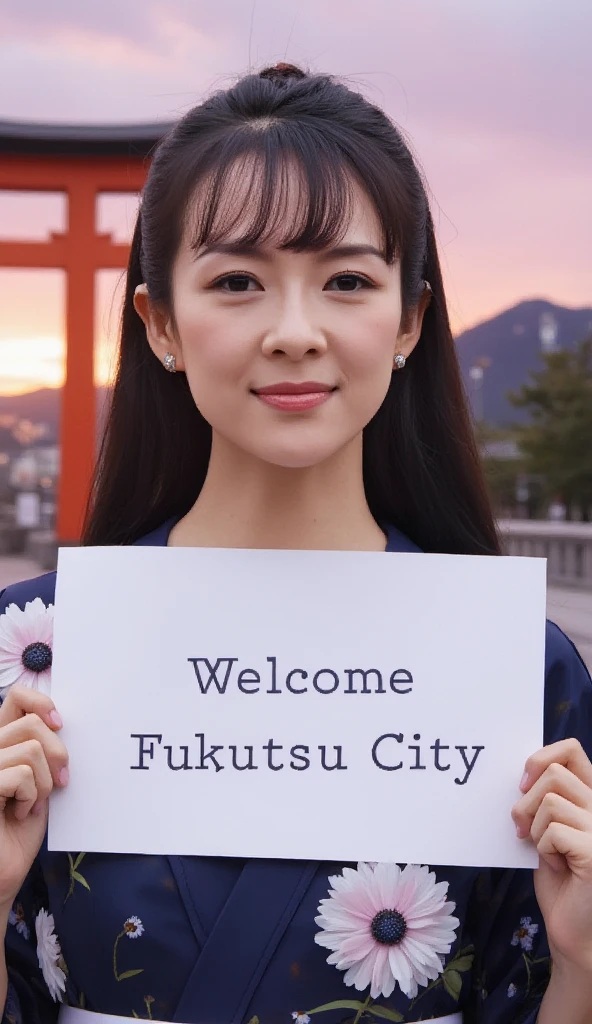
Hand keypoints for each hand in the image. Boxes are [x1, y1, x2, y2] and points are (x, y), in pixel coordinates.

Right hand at [0, 686, 67, 914]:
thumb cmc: (20, 829)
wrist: (3, 873)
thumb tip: (62, 722)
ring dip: (43, 783)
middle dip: (56, 754)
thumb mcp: (39, 780)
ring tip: (31, 804)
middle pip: (31, 723)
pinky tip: (18, 815)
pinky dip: (30, 797)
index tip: (60, 724)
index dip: (41, 702)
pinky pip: (20, 775)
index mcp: (0, 743)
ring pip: (30, 749)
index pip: (16, 697)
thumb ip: (43, 750)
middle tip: (59, 783)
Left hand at [512, 738, 591, 971]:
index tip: (522, 784)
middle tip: (522, 828)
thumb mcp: (548, 828)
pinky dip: (544, 849)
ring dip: (535, 829)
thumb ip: (544, 799)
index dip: (541, 758)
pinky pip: (553, 831)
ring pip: (551, 801)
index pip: (571, 750)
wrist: (574, 930)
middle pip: (553, 773)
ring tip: (546, 851)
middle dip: (526, 801)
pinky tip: (558, 866)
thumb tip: (522, 773)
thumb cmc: (560, 878)